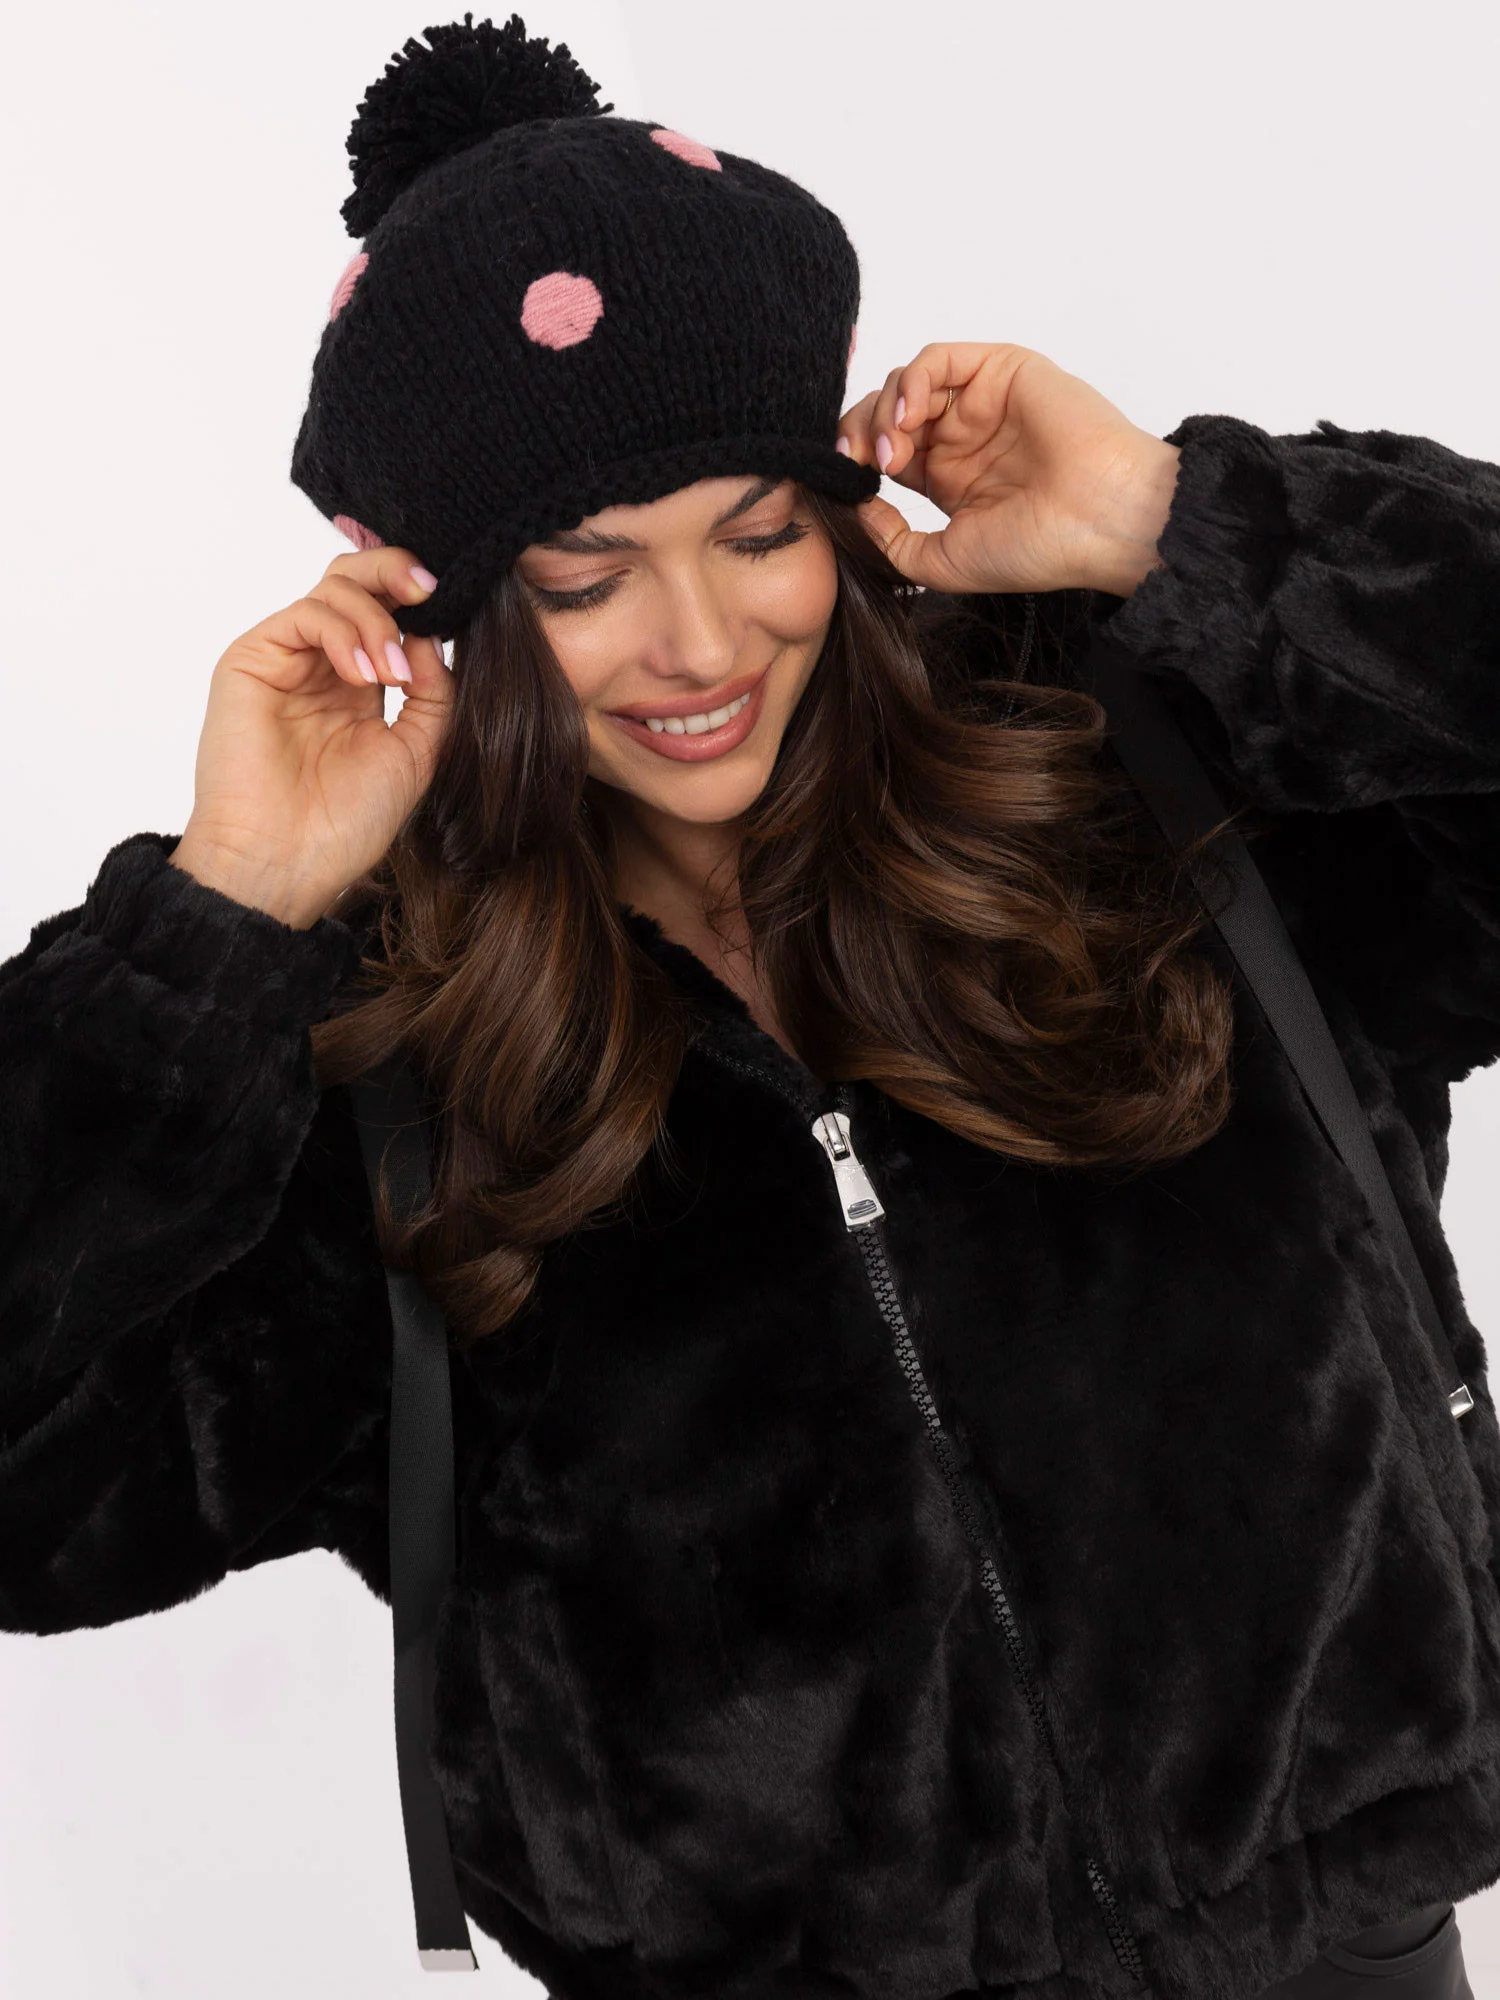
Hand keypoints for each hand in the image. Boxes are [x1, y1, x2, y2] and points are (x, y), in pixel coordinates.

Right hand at [170, 547, 452, 927]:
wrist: (287, 862)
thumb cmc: (344, 823)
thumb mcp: (416, 753)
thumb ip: (433, 693)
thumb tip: (431, 637)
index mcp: (358, 686)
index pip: (387, 611)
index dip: (419, 599)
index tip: (456, 605)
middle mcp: (320, 665)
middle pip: (356, 581)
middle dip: (397, 573)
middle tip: (431, 591)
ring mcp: (286, 660)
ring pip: (334, 588)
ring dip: (376, 620)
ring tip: (392, 676)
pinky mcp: (252, 660)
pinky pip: (305, 614)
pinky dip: (344, 632)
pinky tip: (365, 676)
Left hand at [837, 342, 1181, 598]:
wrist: (1099, 521)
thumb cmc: (1037, 549)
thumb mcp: (942, 562)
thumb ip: (892, 540)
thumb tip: (852, 509)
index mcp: (949, 477)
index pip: (882, 451)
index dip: (855, 461)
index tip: (846, 482)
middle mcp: (962, 435)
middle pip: (886, 413)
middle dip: (860, 434)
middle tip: (858, 463)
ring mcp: (981, 400)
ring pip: (906, 384)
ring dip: (884, 413)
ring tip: (891, 451)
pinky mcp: (999, 369)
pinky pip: (937, 359)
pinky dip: (911, 382)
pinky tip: (909, 418)